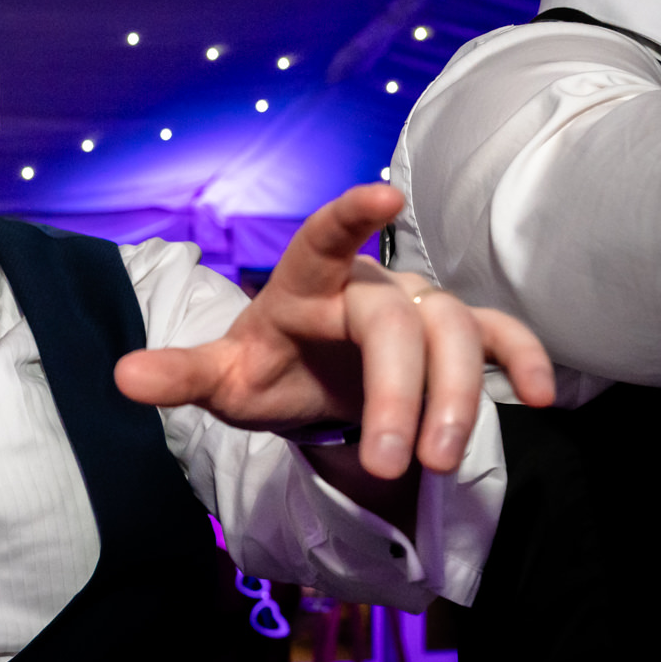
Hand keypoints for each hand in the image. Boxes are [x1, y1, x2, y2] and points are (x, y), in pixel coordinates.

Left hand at [114, 184, 554, 479]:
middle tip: (398, 464)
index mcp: (303, 287)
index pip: (322, 241)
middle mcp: (369, 289)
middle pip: (397, 324)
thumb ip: (179, 376)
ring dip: (456, 399)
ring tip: (439, 462)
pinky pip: (502, 337)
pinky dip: (525, 360)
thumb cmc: (264, 372)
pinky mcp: (457, 338)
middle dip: (401, 393)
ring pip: (456, 335)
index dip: (348, 217)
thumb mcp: (219, 380)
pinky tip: (539, 399)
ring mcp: (420, 309)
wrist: (304, 386)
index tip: (381, 197)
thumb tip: (121, 378)